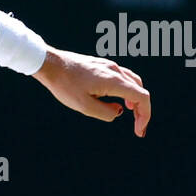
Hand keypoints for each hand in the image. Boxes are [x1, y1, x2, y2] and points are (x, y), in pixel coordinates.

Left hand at [34, 49, 149, 136]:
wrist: (51, 64)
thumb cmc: (65, 85)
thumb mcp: (84, 106)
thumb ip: (105, 112)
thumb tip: (118, 112)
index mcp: (114, 81)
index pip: (141, 97)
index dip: (144, 115)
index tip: (139, 131)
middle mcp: (115, 71)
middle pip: (139, 90)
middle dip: (141, 110)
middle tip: (137, 126)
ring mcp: (109, 66)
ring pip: (132, 82)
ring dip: (134, 99)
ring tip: (129, 112)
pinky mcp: (102, 66)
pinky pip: (122, 78)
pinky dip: (125, 90)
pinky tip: (117, 99)